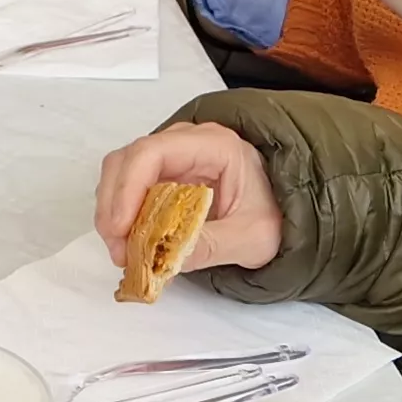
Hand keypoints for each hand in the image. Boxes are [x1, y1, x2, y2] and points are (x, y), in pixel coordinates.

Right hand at [95, 123, 283, 276]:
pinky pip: (130, 190)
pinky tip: (132, 243)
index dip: (128, 188)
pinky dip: (123, 216)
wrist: (288, 213)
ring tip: (124, 251)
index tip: (120, 228)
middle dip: (115, 205)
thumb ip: (212, 246)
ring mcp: (173, 159)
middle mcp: (186, 143)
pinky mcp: (165, 178)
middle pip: (128, 160)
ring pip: (121, 173)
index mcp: (214, 145)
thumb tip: (165, 258)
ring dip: (114, 212)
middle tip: (119, 249)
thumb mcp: (253, 237)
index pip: (153, 152)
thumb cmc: (278, 215)